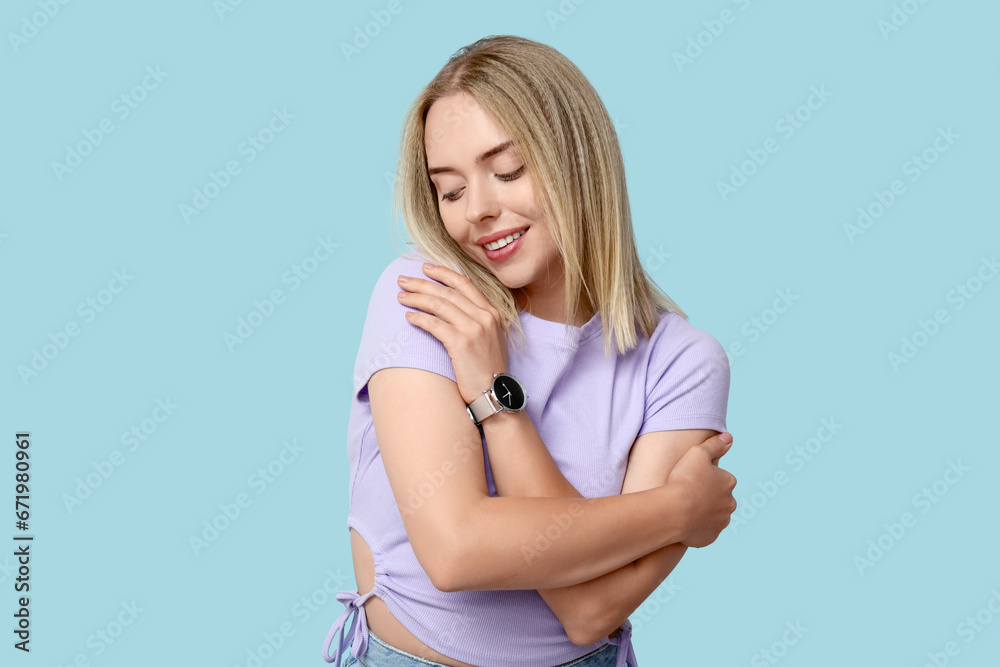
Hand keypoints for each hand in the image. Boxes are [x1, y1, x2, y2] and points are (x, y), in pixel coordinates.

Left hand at [397, 263, 508, 404]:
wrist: (495, 393)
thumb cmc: (489, 369)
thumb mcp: (491, 338)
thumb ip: (478, 320)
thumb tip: (453, 308)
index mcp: (492, 312)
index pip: (465, 284)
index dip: (443, 273)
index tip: (425, 268)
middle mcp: (485, 316)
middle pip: (447, 292)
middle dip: (422, 283)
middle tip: (403, 280)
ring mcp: (474, 329)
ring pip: (439, 305)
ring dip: (416, 298)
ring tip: (401, 297)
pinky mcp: (462, 343)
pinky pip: (435, 325)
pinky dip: (420, 319)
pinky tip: (409, 317)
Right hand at [665, 433, 736, 547]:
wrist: (674, 511)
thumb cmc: (684, 479)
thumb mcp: (698, 453)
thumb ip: (715, 444)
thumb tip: (728, 437)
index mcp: (729, 482)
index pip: (721, 478)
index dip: (705, 477)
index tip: (691, 478)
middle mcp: (730, 503)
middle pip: (719, 498)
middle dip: (707, 496)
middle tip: (687, 493)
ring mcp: (721, 522)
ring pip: (713, 515)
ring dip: (703, 512)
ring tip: (684, 508)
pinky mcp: (710, 537)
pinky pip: (705, 531)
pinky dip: (697, 527)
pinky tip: (684, 522)